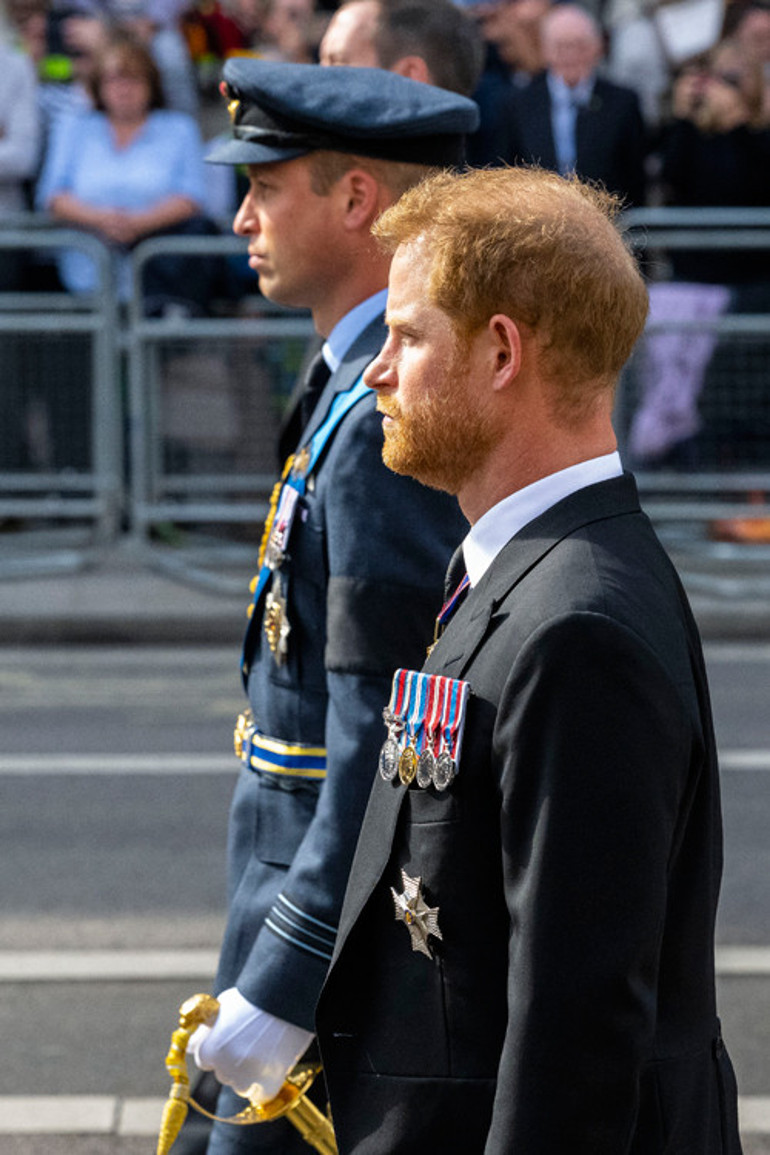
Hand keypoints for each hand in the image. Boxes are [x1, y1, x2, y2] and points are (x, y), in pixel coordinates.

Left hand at [187, 987, 313, 1103]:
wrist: (283, 996)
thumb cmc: (252, 997)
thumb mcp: (220, 1007)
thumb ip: (206, 1030)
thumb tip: (194, 1042)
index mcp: (208, 1049)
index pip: (204, 1059)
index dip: (217, 1048)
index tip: (230, 1040)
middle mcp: (222, 1068)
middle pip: (223, 1072)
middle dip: (233, 1061)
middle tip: (252, 1041)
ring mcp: (245, 1078)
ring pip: (241, 1085)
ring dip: (249, 1073)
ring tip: (266, 1049)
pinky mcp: (267, 1083)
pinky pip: (261, 1095)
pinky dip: (265, 1086)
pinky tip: (272, 1068)